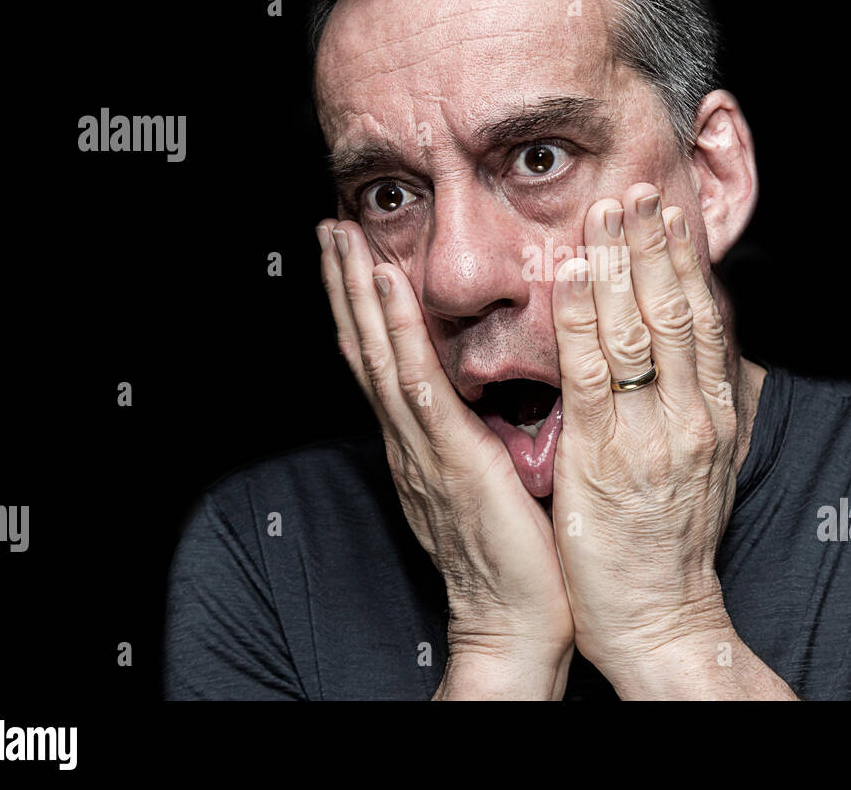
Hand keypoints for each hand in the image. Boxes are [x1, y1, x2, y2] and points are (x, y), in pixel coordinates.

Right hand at [318, 219, 573, 698]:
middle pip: (366, 349)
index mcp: (423, 446)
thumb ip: (484, 436)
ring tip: (343, 237)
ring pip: (379, 354)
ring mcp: (421, 448)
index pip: (386, 363)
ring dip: (358, 291)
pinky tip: (385, 288)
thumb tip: (496, 396)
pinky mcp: (447, 457)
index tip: (357, 258)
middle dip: (346, 286)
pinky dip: (396, 331)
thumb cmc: (519, 558)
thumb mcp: (495, 480)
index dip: (366, 309)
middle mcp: (409, 442)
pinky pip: (416, 383)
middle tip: (331, 226)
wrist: (516, 623)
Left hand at [549, 183, 741, 690]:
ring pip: (638, 330)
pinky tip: (572, 276)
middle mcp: (691, 416)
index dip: (686, 261)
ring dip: (620, 263)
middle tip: (638, 188)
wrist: (664, 619)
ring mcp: (650, 434)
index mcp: (714, 416)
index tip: (669, 213)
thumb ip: (701, 408)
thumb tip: (702, 357)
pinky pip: (592, 374)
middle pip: (675, 310)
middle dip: (655, 245)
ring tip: (606, 211)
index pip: (704, 320)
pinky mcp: (605, 458)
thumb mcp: (706, 468)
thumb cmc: (674, 545)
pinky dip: (582, 319)